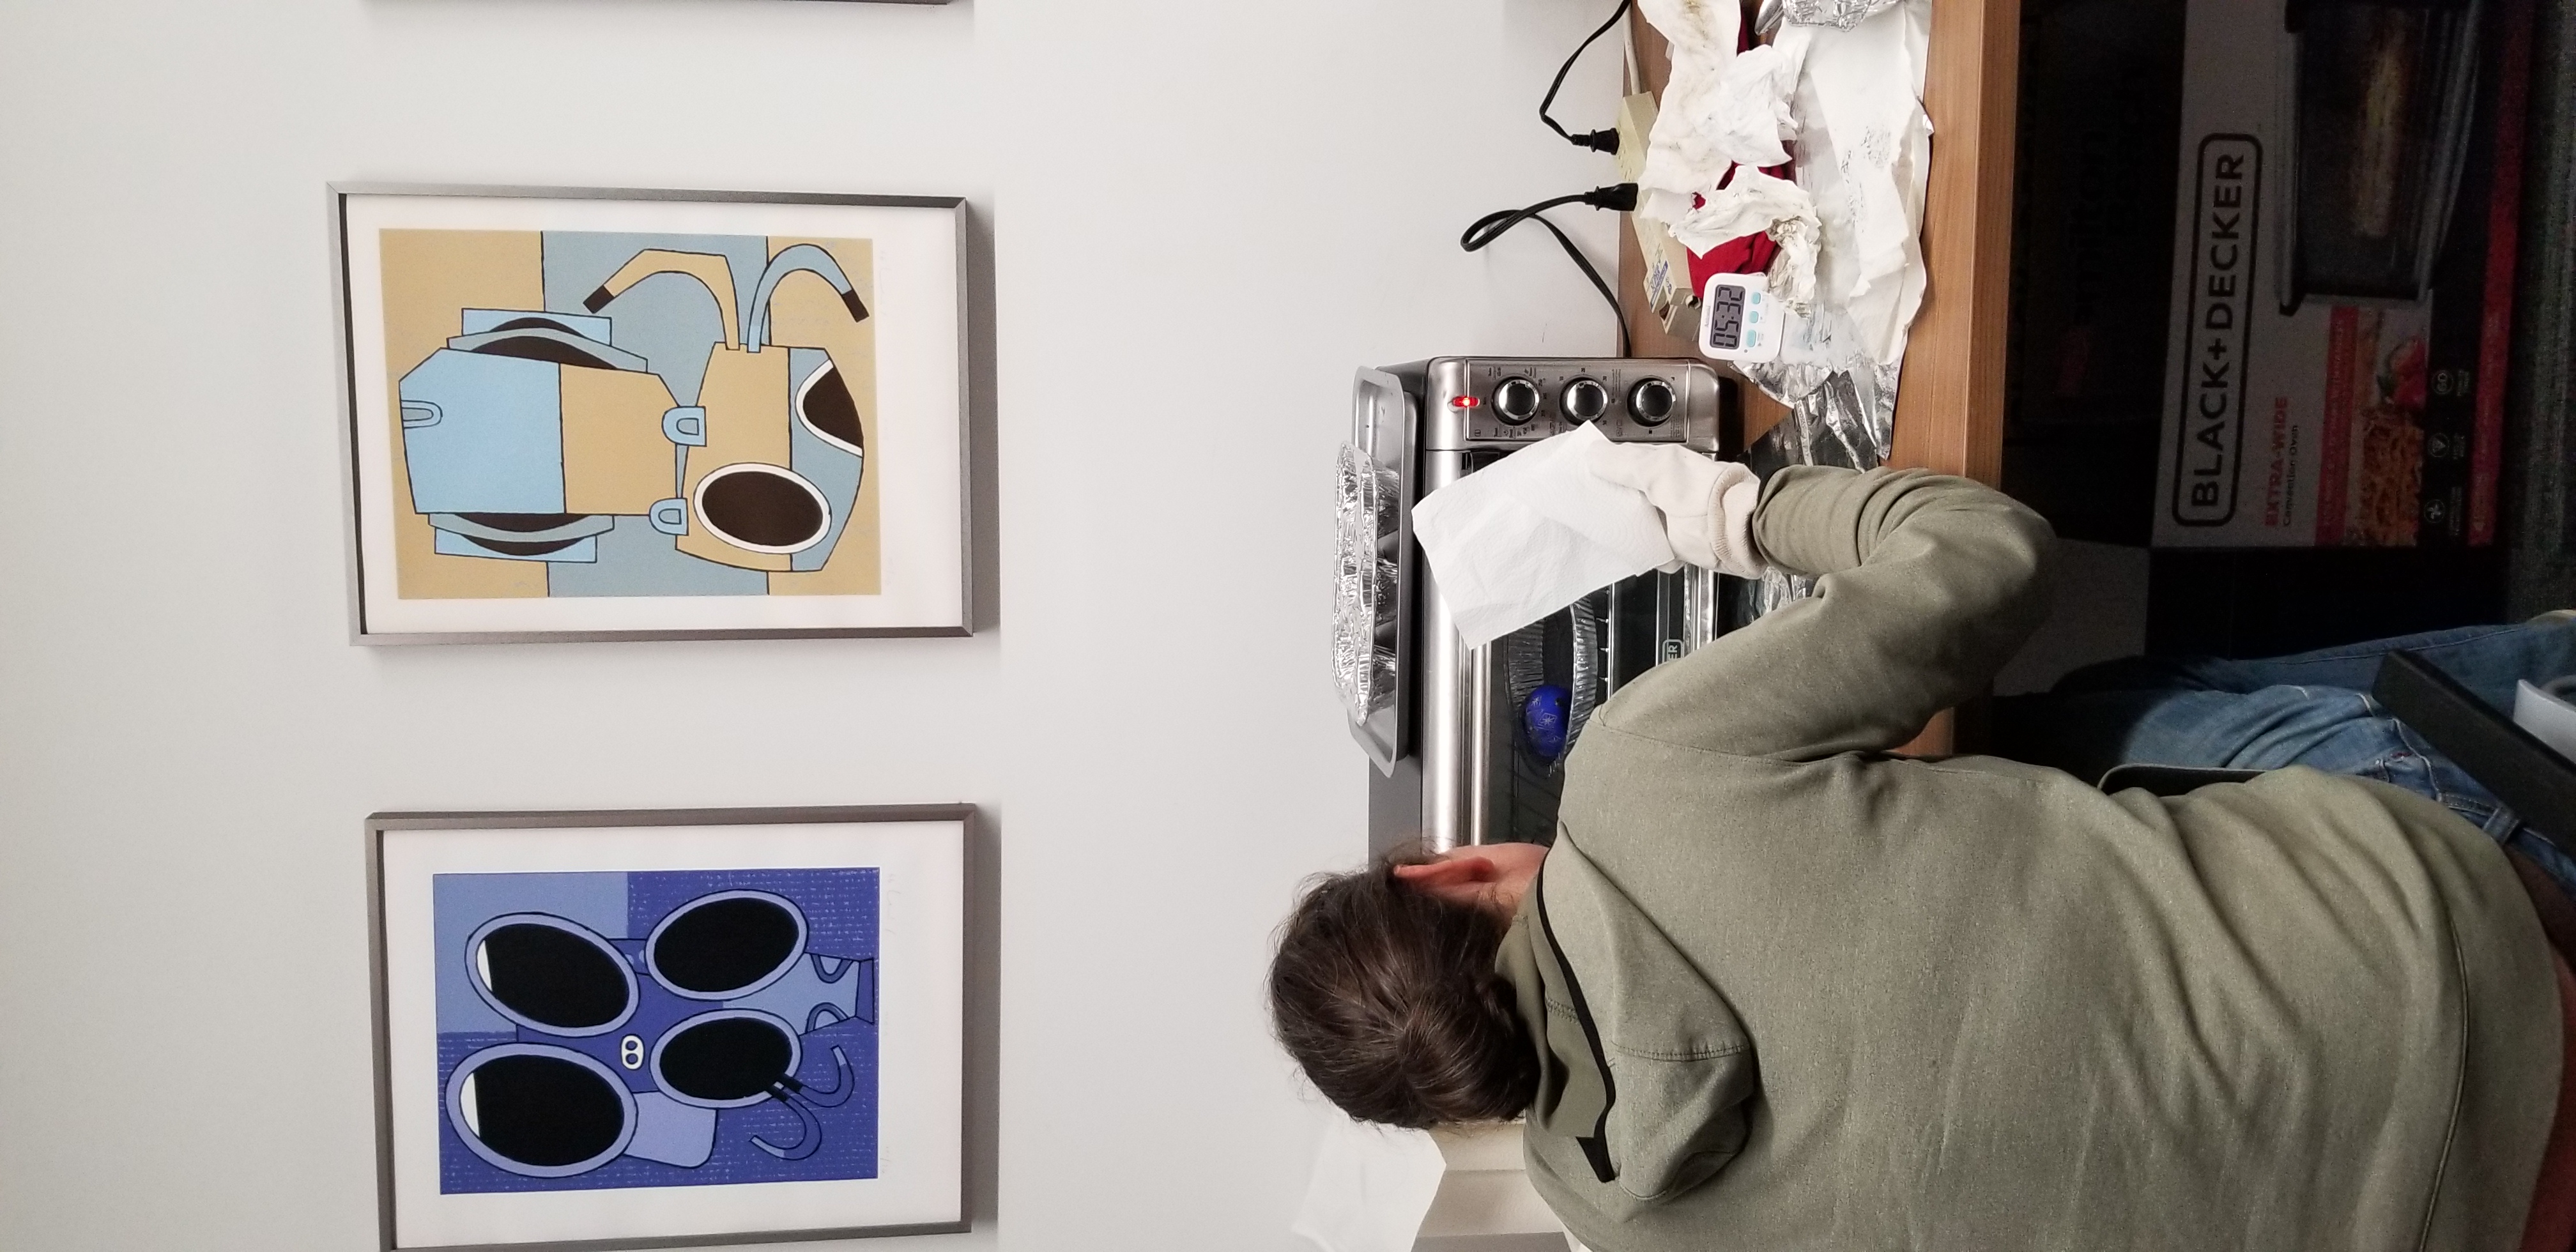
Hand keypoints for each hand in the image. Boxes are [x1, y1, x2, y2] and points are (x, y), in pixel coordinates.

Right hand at [1584, 440, 1764, 577]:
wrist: (1739, 532)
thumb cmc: (1701, 496)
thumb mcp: (1658, 472)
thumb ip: (1624, 464)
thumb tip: (1591, 456)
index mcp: (1660, 466)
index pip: (1620, 463)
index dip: (1598, 469)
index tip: (1572, 478)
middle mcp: (1663, 490)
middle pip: (1624, 495)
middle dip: (1604, 503)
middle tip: (1576, 510)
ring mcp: (1669, 519)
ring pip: (1633, 523)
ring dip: (1619, 529)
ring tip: (1592, 532)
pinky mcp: (1674, 546)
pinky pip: (1647, 549)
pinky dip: (1637, 552)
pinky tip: (1620, 554)